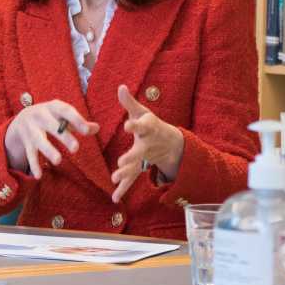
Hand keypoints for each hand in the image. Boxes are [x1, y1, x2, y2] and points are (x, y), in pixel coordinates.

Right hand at [4, 99, 99, 178]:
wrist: (22, 118)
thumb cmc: (51, 117)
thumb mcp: (63, 116)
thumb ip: (79, 122)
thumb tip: (97, 128)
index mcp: (53, 107)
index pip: (65, 110)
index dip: (76, 119)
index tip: (86, 131)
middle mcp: (40, 116)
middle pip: (52, 126)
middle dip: (63, 136)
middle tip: (75, 148)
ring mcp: (31, 129)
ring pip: (39, 140)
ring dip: (48, 150)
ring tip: (58, 161)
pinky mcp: (26, 142)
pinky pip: (30, 154)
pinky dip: (34, 164)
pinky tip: (39, 176)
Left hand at [111, 84, 184, 202]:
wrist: (170, 143)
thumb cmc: (151, 125)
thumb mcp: (142, 113)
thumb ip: (129, 103)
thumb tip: (120, 86)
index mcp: (148, 129)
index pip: (142, 126)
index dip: (135, 125)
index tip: (127, 125)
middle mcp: (148, 145)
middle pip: (140, 152)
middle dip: (131, 157)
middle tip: (121, 161)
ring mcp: (145, 158)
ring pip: (136, 167)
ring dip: (126, 174)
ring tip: (114, 179)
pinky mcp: (140, 167)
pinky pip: (132, 179)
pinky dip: (123, 188)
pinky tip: (114, 198)